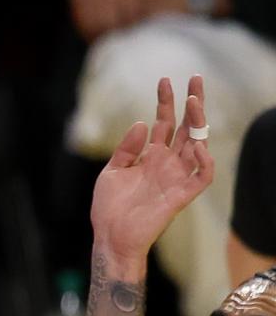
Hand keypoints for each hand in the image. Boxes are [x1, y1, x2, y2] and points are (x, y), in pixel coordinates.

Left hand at [90, 75, 214, 265]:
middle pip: (186, 127)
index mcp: (151, 156)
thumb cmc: (109, 208)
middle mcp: (167, 163)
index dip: (165, 102)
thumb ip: (127, 149)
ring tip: (193, 101)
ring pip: (198, 144)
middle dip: (193, 103)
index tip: (164, 80)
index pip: (164, 122)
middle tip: (196, 78)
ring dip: (199, 123)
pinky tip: (195, 145)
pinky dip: (204, 160)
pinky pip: (203, 174)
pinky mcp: (182, 194)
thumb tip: (141, 123)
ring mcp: (177, 177)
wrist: (111, 237)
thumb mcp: (112, 171)